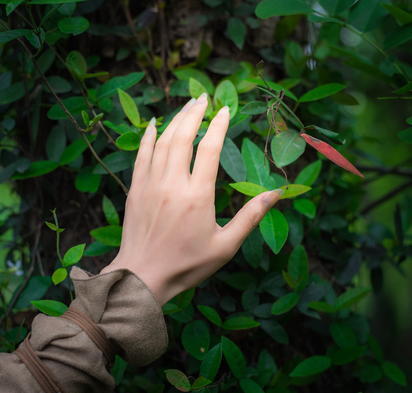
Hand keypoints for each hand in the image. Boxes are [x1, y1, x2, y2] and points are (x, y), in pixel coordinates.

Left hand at [101, 94, 283, 305]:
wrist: (142, 277)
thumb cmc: (187, 264)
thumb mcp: (226, 246)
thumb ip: (251, 217)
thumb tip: (276, 193)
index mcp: (198, 196)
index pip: (210, 149)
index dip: (219, 125)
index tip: (226, 110)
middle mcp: (172, 184)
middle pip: (183, 137)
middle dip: (195, 113)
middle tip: (205, 97)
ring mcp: (150, 184)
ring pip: (161, 142)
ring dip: (175, 120)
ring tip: (187, 105)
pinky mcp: (135, 190)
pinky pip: (141, 155)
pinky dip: (147, 137)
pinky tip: (152, 125)